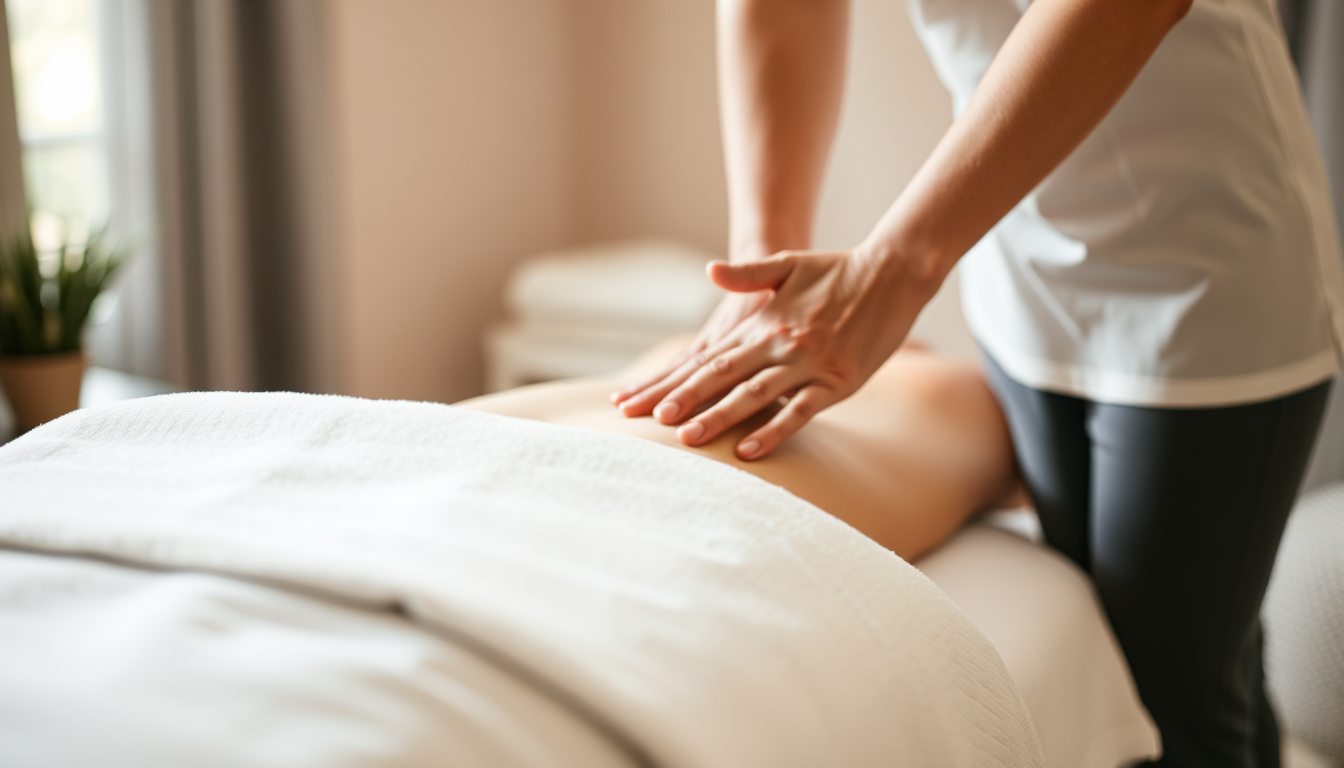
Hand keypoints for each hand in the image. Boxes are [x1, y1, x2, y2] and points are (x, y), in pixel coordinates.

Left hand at [615, 247, 940, 459]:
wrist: (893, 271)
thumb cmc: (838, 269)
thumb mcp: (788, 264)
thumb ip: (747, 273)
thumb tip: (709, 270)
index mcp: (763, 323)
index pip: (710, 358)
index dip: (677, 380)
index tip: (645, 400)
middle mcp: (779, 344)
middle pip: (722, 377)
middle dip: (686, 400)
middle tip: (650, 423)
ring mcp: (808, 363)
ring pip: (754, 395)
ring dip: (720, 416)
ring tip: (689, 439)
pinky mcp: (837, 381)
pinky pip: (800, 410)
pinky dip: (774, 430)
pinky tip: (750, 450)